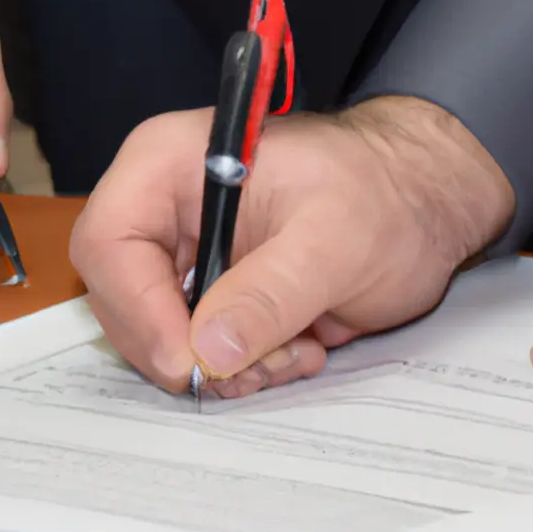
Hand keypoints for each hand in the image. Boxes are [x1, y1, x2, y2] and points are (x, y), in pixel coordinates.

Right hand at [70, 97, 513, 395]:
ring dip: (224, 367)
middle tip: (260, 367)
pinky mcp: (215, 293)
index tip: (190, 362)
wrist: (422, 204)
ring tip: (295, 351)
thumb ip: (271, 293)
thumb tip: (208, 352)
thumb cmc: (385, 194)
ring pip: (162, 336)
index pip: (110, 241)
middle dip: (189, 350)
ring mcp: (188, 254)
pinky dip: (243, 368)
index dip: (138, 310)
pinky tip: (297, 350)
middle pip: (125, 301)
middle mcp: (166, 209)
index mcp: (173, 163)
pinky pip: (200, 350)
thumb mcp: (334, 241)